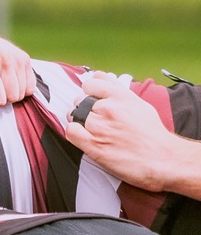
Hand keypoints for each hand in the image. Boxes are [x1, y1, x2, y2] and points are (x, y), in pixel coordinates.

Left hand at [59, 71, 184, 193]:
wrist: (162, 158)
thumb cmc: (153, 134)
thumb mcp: (139, 105)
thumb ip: (118, 92)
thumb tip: (100, 76)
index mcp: (122, 97)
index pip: (91, 84)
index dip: (88, 92)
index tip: (91, 99)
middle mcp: (109, 109)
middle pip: (80, 101)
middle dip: (84, 109)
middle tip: (96, 121)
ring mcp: (100, 126)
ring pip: (75, 117)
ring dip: (80, 123)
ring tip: (94, 132)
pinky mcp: (94, 145)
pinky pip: (71, 132)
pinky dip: (74, 133)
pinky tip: (84, 138)